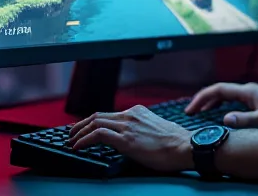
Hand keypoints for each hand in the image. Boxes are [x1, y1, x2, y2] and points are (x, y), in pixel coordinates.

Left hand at [68, 105, 192, 171]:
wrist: (185, 146)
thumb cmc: (176, 142)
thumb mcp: (157, 128)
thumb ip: (142, 128)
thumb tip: (134, 138)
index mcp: (138, 112)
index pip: (109, 114)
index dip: (93, 122)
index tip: (86, 128)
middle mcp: (131, 116)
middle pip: (98, 116)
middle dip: (81, 125)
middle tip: (72, 133)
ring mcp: (128, 126)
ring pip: (95, 123)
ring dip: (79, 132)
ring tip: (72, 141)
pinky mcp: (126, 139)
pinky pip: (98, 135)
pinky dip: (84, 139)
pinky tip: (78, 146)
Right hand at [185, 82, 257, 127]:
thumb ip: (246, 119)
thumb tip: (225, 119)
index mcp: (248, 91)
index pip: (218, 89)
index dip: (202, 97)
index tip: (191, 108)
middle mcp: (248, 90)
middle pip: (219, 91)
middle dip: (203, 100)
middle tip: (190, 112)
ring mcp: (252, 95)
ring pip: (225, 95)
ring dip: (211, 102)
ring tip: (200, 113)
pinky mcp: (256, 101)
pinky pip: (233, 100)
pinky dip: (221, 105)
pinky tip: (220, 114)